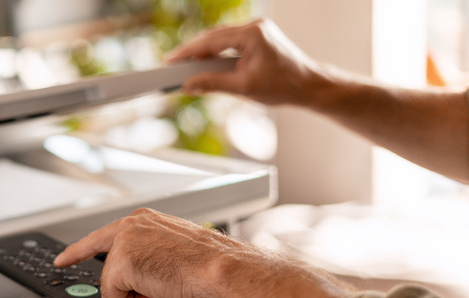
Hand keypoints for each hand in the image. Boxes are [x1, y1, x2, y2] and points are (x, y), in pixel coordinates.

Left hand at [55, 208, 346, 297]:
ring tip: (163, 289)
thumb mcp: (174, 253)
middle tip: (132, 288)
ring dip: (134, 295)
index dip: (78, 250)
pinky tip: (156, 296)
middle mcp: (131, 224)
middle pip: (100, 259)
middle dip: (114, 281)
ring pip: (111, 283)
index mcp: (145, 219)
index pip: (104, 235)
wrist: (223, 270)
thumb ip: (150, 257)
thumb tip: (141, 278)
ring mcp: (123, 241)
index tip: (61, 259)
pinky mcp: (120, 262)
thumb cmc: (211, 264)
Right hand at [165, 18, 323, 105]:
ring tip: (185, 67)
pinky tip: (205, 64)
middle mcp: (255, 26)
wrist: (310, 87)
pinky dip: (217, 54)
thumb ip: (213, 85)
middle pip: (214, 37)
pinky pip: (230, 43)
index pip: (211, 41)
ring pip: (221, 39)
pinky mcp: (258, 38)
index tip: (170, 60)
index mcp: (252, 33)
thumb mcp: (244, 88)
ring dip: (204, 53)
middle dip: (193, 52)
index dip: (188, 52)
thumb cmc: (284, 87)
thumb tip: (189, 85)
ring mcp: (257, 30)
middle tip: (172, 65)